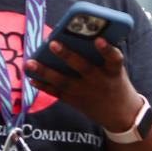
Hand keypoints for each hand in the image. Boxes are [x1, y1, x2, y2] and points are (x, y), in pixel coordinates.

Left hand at [25, 38, 142, 131]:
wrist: (121, 115)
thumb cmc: (114, 83)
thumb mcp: (115, 70)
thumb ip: (100, 57)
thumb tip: (77, 35)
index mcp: (113, 71)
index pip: (114, 59)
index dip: (107, 49)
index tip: (99, 39)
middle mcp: (99, 81)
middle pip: (83, 68)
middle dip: (67, 56)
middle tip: (52, 43)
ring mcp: (85, 93)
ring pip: (64, 81)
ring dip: (45, 72)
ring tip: (30, 62)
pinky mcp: (75, 102)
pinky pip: (57, 93)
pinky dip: (43, 86)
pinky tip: (31, 78)